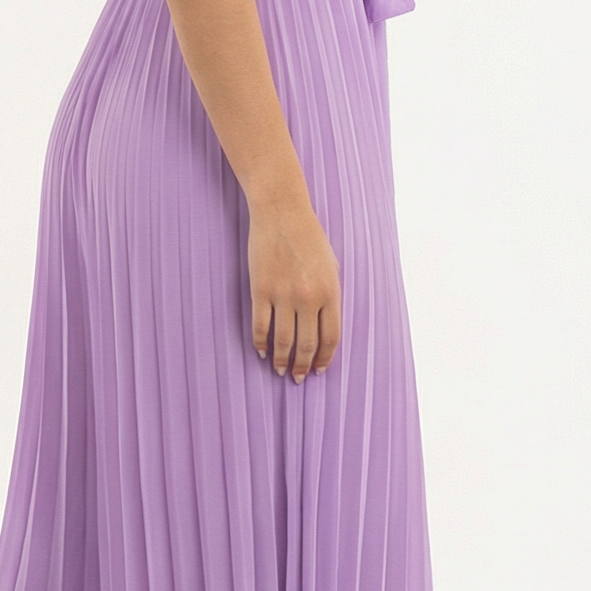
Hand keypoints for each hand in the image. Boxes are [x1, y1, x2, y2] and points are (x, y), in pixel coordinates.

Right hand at [247, 197, 340, 381]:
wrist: (282, 212)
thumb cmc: (309, 238)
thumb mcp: (330, 266)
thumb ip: (329, 296)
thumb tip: (324, 327)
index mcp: (330, 292)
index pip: (330, 337)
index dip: (324, 358)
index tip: (318, 370)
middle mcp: (308, 297)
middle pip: (306, 344)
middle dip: (302, 366)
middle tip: (297, 378)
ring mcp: (283, 294)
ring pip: (283, 340)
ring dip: (282, 361)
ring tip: (280, 370)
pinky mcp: (260, 289)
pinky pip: (260, 326)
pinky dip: (261, 343)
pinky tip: (262, 352)